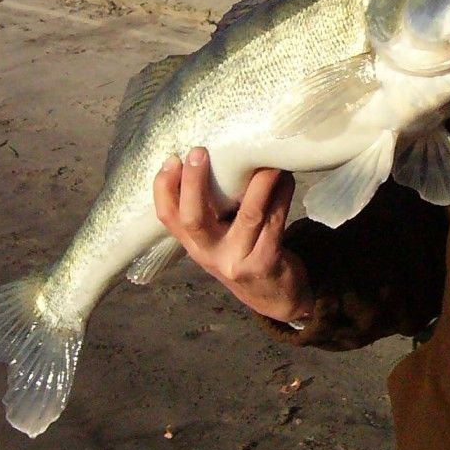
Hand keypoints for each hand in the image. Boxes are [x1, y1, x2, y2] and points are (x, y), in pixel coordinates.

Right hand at [153, 147, 314, 323]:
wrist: (274, 297)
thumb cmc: (243, 255)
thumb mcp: (217, 240)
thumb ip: (210, 210)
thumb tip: (215, 155)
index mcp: (193, 245)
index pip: (168, 218)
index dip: (164, 189)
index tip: (170, 159)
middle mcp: (210, 255)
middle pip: (194, 220)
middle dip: (194, 183)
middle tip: (199, 152)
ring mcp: (239, 261)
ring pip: (249, 214)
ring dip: (258, 181)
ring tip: (264, 157)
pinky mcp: (267, 261)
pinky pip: (275, 220)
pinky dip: (282, 194)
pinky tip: (285, 177)